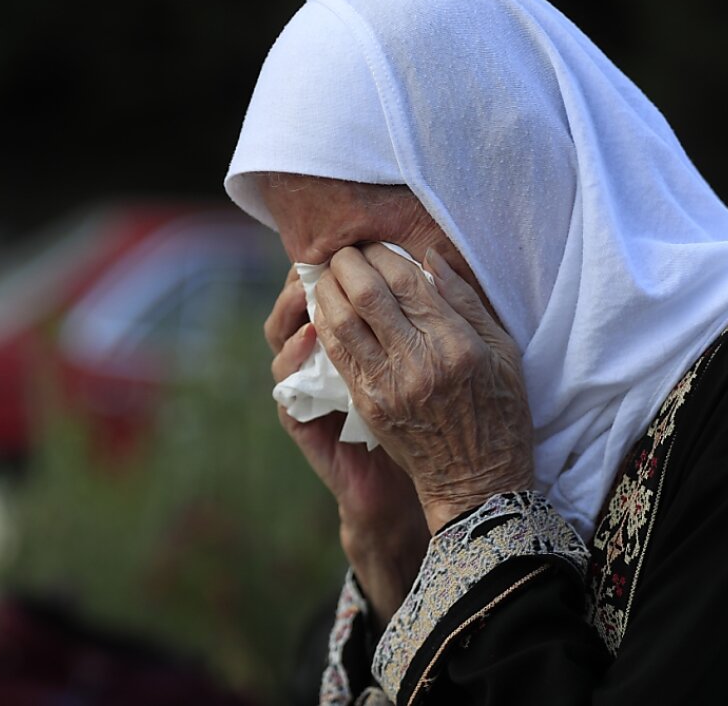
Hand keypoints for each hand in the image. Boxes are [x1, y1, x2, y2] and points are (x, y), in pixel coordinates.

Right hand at [264, 265, 428, 621]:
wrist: (441, 489)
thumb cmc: (444, 421)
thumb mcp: (440, 360)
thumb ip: (427, 318)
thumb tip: (430, 260)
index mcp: (363, 344)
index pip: (338, 290)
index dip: (339, 263)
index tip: (353, 239)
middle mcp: (331, 362)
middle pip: (301, 304)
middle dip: (311, 275)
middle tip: (323, 253)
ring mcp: (315, 393)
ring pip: (283, 338)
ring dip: (291, 308)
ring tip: (309, 285)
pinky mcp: (308, 425)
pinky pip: (288, 387)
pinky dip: (293, 360)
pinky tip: (310, 337)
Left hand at [313, 244, 533, 534]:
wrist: (478, 481)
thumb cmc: (500, 411)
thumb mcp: (503, 352)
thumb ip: (467, 302)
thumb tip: (430, 258)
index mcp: (456, 344)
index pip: (405, 282)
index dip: (382, 254)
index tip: (373, 243)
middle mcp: (419, 362)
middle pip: (367, 295)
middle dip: (347, 264)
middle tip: (342, 252)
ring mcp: (389, 386)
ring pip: (342, 322)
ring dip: (327, 290)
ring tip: (326, 273)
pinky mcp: (369, 406)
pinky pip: (337, 355)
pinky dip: (324, 325)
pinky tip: (323, 310)